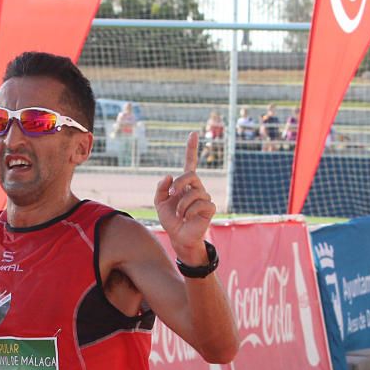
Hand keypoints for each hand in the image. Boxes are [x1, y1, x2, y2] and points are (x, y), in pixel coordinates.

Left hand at [154, 131, 215, 263]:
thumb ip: (161, 189)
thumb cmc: (170, 220)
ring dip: (181, 205)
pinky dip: (189, 212)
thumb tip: (169, 176)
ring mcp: (204, 197)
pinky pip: (200, 204)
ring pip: (193, 193)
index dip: (191, 149)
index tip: (193, 133)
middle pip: (190, 175)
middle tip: (171, 194)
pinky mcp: (210, 208)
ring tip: (180, 215)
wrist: (178, 236)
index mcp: (184, 184)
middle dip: (179, 183)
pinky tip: (188, 218)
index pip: (190, 163)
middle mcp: (196, 187)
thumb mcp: (159, 203)